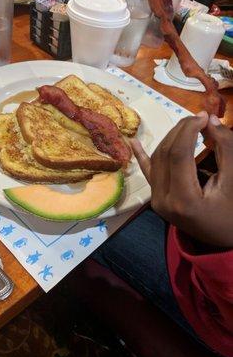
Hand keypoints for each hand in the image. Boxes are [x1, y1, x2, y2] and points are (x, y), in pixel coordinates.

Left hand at [131, 112, 232, 246]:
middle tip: (199, 118)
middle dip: (181, 130)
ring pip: (157, 159)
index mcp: (183, 199)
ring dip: (170, 138)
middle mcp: (163, 200)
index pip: (178, 153)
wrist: (221, 240)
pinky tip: (133, 142)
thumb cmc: (231, 214)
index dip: (189, 130)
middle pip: (165, 153)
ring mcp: (156, 200)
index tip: (203, 116)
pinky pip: (148, 173)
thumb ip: (225, 148)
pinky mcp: (155, 199)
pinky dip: (142, 156)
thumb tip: (209, 119)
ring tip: (188, 125)